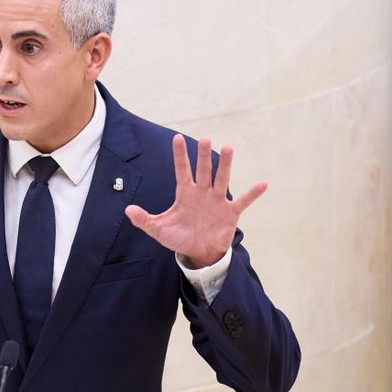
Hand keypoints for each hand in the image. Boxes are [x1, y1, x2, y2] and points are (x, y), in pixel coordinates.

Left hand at [125, 134, 266, 268]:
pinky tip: (263, 183)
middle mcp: (202, 192)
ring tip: (229, 148)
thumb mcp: (159, 230)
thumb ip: (144, 219)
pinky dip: (253, 193)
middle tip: (204, 139)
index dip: (180, 155)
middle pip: (202, 170)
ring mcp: (217, 201)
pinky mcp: (230, 213)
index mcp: (185, 193)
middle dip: (202, 155)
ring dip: (225, 165)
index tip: (176, 138)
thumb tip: (128, 209)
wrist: (198, 254)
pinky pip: (243, 201)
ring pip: (221, 179)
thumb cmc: (179, 238)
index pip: (182, 170)